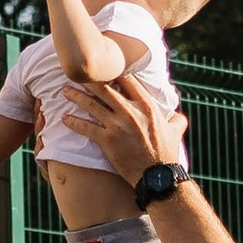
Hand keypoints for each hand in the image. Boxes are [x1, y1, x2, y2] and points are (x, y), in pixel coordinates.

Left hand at [68, 69, 187, 187]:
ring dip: (76, 97)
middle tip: (76, 73)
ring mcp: (118, 125)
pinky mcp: (107, 140)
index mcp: (147, 105)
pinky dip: (73, 122)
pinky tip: (64, 119)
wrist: (157, 176)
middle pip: (105, 88)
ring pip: (92, 105)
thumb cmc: (166, 154)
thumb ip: (175, 119)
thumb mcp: (175, 131)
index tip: (102, 67)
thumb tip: (178, 116)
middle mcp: (130, 111)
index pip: (127, 80)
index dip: (113, 71)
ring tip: (65, 91)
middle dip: (89, 79)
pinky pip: (86, 128)